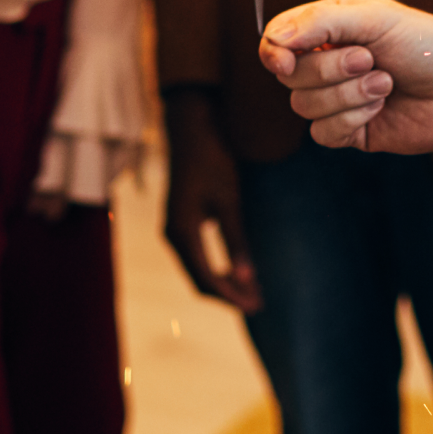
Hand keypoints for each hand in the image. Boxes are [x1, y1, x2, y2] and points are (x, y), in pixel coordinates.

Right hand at [161, 92, 260, 311]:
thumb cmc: (211, 159)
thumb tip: (247, 279)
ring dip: (224, 282)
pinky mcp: (181, 221)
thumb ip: (235, 240)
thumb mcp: (228, 200)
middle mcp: (173, 235)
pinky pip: (196, 256)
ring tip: (253, 291)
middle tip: (259, 304)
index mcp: (181, 232)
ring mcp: (175, 228)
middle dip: (229, 294)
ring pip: (197, 268)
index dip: (231, 297)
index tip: (256, 306)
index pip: (206, 278)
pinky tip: (237, 269)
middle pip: (199, 279)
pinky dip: (217, 266)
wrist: (191, 127)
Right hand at [261, 0, 432, 152]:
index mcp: (329, 29)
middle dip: (329, 70)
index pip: (277, 39)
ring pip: (304, 106)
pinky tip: (381, 108)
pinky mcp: (350, 132)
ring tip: (386, 83)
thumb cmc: (425, 43)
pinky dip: (351, 120)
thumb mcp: (375, 18)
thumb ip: (320, 22)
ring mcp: (337, 100)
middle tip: (370, 59)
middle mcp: (327, 64)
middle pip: (289, 76)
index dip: (274, 51)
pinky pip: (323, 134)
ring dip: (347, 95)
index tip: (285, 59)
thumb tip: (273, 40)